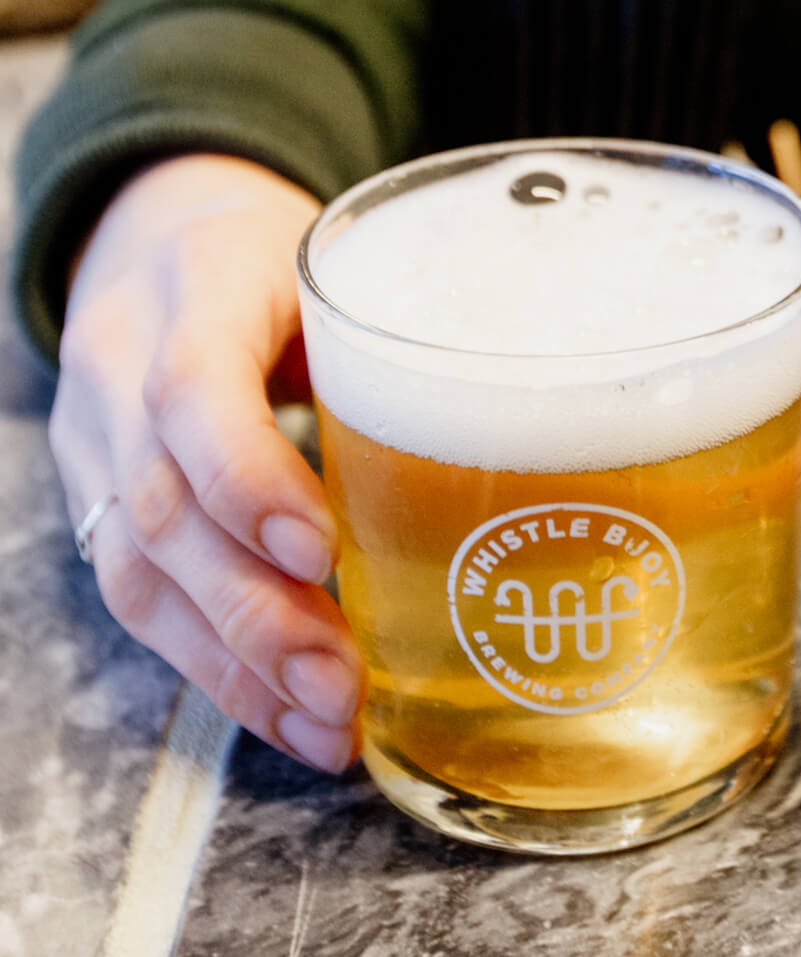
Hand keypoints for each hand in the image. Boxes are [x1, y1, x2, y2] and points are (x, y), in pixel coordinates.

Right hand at [49, 155, 360, 770]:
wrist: (161, 234)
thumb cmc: (285, 255)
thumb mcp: (347, 255)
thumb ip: (415, 322)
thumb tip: (547, 418)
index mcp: (197, 280)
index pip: (193, 388)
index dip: (247, 478)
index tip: (322, 550)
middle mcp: (123, 362)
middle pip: (164, 506)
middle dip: (254, 611)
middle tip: (340, 677)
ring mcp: (97, 439)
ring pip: (140, 573)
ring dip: (237, 664)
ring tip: (327, 722)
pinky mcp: (101, 503)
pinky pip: (144, 601)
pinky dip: (222, 670)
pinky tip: (290, 715)